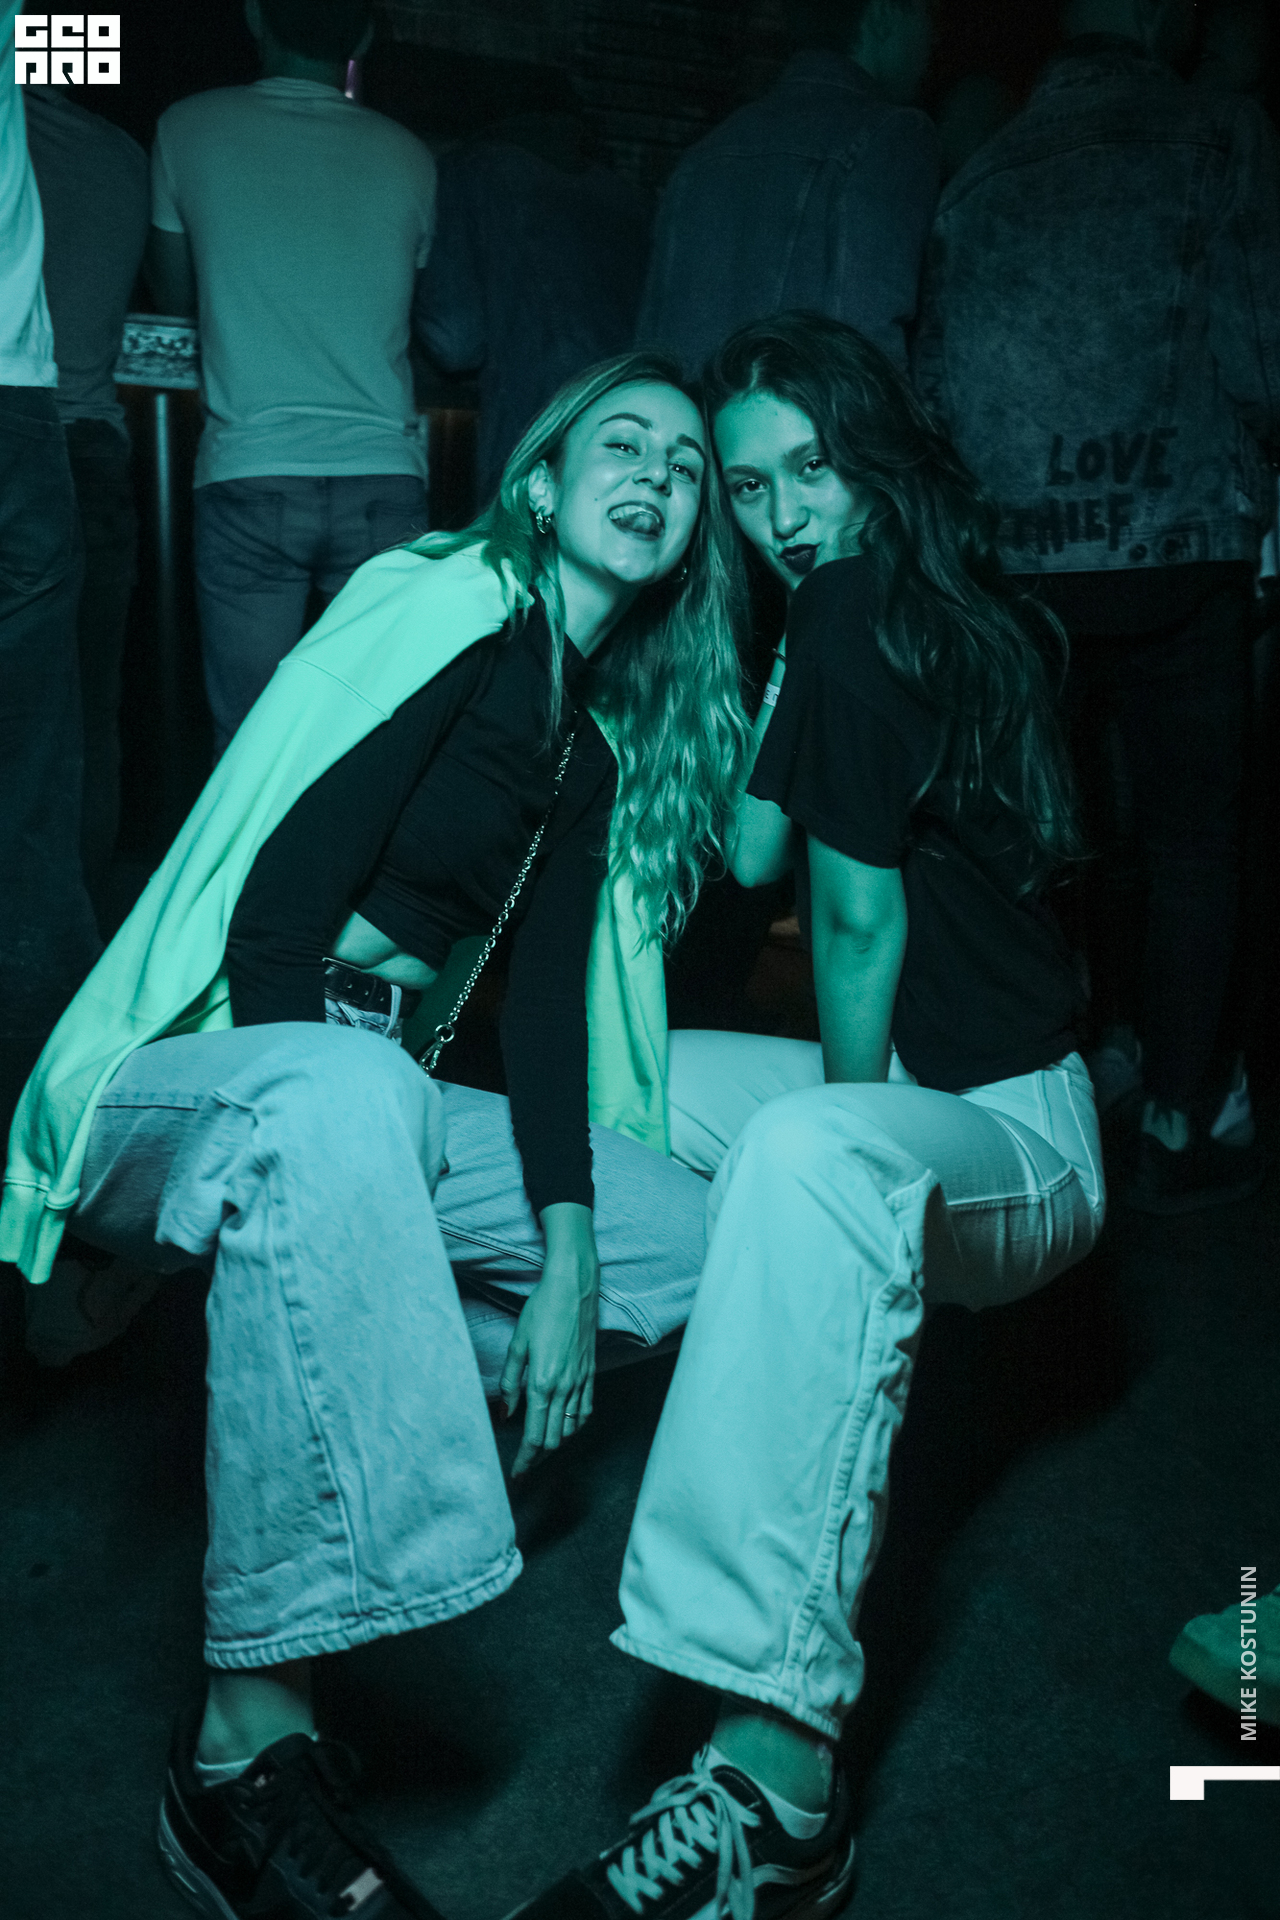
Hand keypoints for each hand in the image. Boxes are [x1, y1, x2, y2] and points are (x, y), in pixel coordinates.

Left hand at [500, 1203, 599, 1474]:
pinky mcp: (592, 1373)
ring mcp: (582, 1381)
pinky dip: (575, 1425)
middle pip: (554, 1439)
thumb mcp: (517, 1344)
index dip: (525, 1460)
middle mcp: (565, 1388)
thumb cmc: (541, 1309)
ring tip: (541, 1449)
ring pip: (572, 1429)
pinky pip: (586, 1410)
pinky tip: (566, 1426)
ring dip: (556, 1443)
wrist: (574, 1287)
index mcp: (543, 1383)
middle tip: (524, 1464)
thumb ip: (510, 1382)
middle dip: (538, 1457)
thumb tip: (506, 1413)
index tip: (516, 1475)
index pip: (535, 1436)